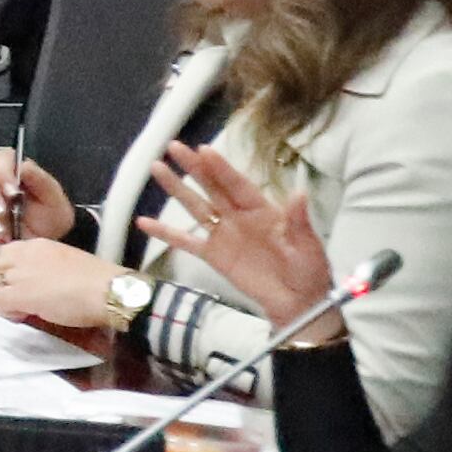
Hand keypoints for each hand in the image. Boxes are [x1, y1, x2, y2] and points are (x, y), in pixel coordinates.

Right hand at [0, 147, 70, 248]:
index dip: (2, 171)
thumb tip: (23, 166)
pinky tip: (2, 235)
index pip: (1, 158)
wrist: (47, 241)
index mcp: (16, 169)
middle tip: (3, 211)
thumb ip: (40, 179)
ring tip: (4, 230)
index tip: (12, 190)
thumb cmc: (52, 216)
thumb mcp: (53, 197)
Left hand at [0, 239, 122, 330]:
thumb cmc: (95, 281)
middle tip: (17, 300)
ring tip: (19, 310)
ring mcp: (19, 273)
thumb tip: (36, 283)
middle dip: (0, 284)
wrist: (107, 291)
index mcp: (37, 244)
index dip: (9, 272)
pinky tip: (21, 316)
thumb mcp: (64, 263)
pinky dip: (3, 310)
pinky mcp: (19, 293)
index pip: (6, 253)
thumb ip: (44, 268)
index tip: (22, 285)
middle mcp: (24, 254)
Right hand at [143, 144, 337, 329]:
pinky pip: (185, 241)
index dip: (221, 168)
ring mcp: (224, 234)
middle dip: (193, 167)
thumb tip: (300, 193)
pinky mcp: (213, 255)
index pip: (237, 184)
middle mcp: (238, 216)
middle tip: (174, 146)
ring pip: (195, 206)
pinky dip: (165, 232)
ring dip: (176, 188)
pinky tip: (144, 222)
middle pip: (211, 187)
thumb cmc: (308, 271)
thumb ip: (298, 220)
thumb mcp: (308, 245)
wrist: (298, 304)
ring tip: (156, 168)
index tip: (203, 150)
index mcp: (262, 210)